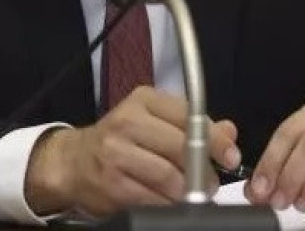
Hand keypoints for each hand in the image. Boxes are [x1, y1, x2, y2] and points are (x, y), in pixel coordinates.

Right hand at [24, 86, 241, 217]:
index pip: (189, 116)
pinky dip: (168, 204)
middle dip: (203, 171)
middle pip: (181, 147)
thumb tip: (229, 131)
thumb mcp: (154, 121)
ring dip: (187, 192)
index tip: (230, 156)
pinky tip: (169, 202)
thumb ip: (192, 125)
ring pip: (169, 177)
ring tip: (190, 194)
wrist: (73, 162)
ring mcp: (117, 153)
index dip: (215, 139)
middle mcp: (127, 122)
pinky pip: (153, 199)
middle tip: (210, 183)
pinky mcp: (113, 184)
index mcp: (143, 100)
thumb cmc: (119, 140)